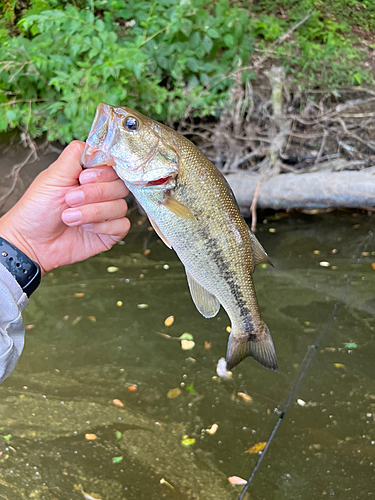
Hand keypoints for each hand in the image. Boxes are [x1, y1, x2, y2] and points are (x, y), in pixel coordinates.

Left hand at [0, 141, 129, 274]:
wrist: (31, 242)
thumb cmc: (37, 210)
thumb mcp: (53, 176)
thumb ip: (75, 156)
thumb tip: (96, 143)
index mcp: (90, 176)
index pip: (113, 166)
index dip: (102, 173)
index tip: (83, 178)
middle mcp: (101, 193)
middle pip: (120, 186)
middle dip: (94, 194)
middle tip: (70, 199)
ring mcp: (107, 213)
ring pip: (121, 206)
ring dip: (93, 212)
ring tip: (69, 217)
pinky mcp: (110, 233)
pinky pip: (122, 225)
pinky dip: (103, 227)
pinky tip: (86, 229)